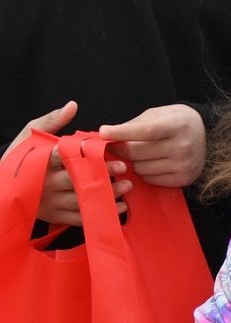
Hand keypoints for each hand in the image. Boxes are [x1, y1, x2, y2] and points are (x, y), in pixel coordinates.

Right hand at [8, 102, 133, 226]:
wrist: (3, 187)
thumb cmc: (21, 158)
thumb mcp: (31, 136)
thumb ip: (52, 121)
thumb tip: (72, 105)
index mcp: (40, 162)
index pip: (64, 157)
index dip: (87, 154)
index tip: (108, 152)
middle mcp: (45, 183)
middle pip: (77, 179)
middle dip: (103, 174)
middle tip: (124, 168)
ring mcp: (50, 202)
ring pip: (82, 200)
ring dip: (107, 194)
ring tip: (127, 186)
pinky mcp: (55, 216)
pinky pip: (80, 217)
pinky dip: (101, 212)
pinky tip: (119, 207)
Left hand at [99, 104, 205, 187]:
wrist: (205, 134)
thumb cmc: (176, 122)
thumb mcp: (158, 114)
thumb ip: (135, 124)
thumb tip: (107, 135)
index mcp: (177, 125)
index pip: (145, 131)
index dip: (121, 133)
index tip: (103, 133)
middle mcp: (183, 146)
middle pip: (138, 153)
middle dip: (120, 149)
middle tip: (114, 145)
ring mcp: (184, 165)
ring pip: (141, 168)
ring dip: (134, 162)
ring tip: (140, 154)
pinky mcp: (183, 178)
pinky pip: (150, 179)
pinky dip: (145, 172)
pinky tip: (151, 163)